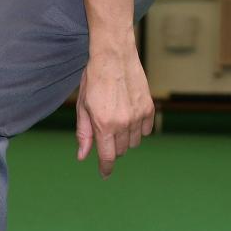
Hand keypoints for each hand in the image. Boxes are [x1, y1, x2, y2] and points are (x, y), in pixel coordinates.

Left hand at [75, 37, 154, 177]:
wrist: (114, 56)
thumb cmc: (94, 80)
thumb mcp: (82, 107)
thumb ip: (84, 133)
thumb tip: (82, 156)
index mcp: (104, 125)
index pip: (107, 157)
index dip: (105, 168)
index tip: (104, 173)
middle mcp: (123, 123)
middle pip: (120, 150)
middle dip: (111, 147)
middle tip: (104, 130)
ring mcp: (138, 116)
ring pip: (133, 142)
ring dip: (124, 138)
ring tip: (116, 120)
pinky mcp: (149, 108)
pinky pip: (146, 130)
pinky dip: (138, 129)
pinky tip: (129, 116)